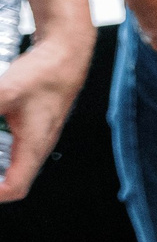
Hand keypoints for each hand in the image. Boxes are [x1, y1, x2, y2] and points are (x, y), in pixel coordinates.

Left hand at [0, 29, 92, 201]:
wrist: (65, 53)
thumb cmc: (45, 73)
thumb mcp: (4, 93)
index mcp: (35, 146)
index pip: (14, 188)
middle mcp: (38, 146)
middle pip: (11, 178)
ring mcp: (36, 136)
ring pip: (11, 162)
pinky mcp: (32, 126)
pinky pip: (13, 147)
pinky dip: (0, 146)